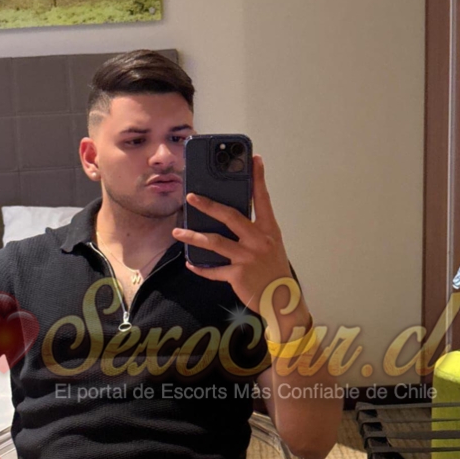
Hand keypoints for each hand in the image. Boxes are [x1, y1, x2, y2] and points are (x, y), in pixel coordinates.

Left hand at [172, 155, 293, 314]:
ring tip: (178, 233)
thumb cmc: (274, 270)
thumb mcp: (271, 245)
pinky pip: (213, 270)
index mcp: (269, 230)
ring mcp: (247, 258)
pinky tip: (191, 263)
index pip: (263, 199)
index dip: (258, 178)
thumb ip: (254, 231)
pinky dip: (201, 267)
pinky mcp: (237, 275)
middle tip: (191, 197)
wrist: (282, 300)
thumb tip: (229, 217)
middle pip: (230, 216)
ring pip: (214, 242)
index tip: (255, 159)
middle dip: (208, 205)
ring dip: (193, 237)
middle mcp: (258, 240)